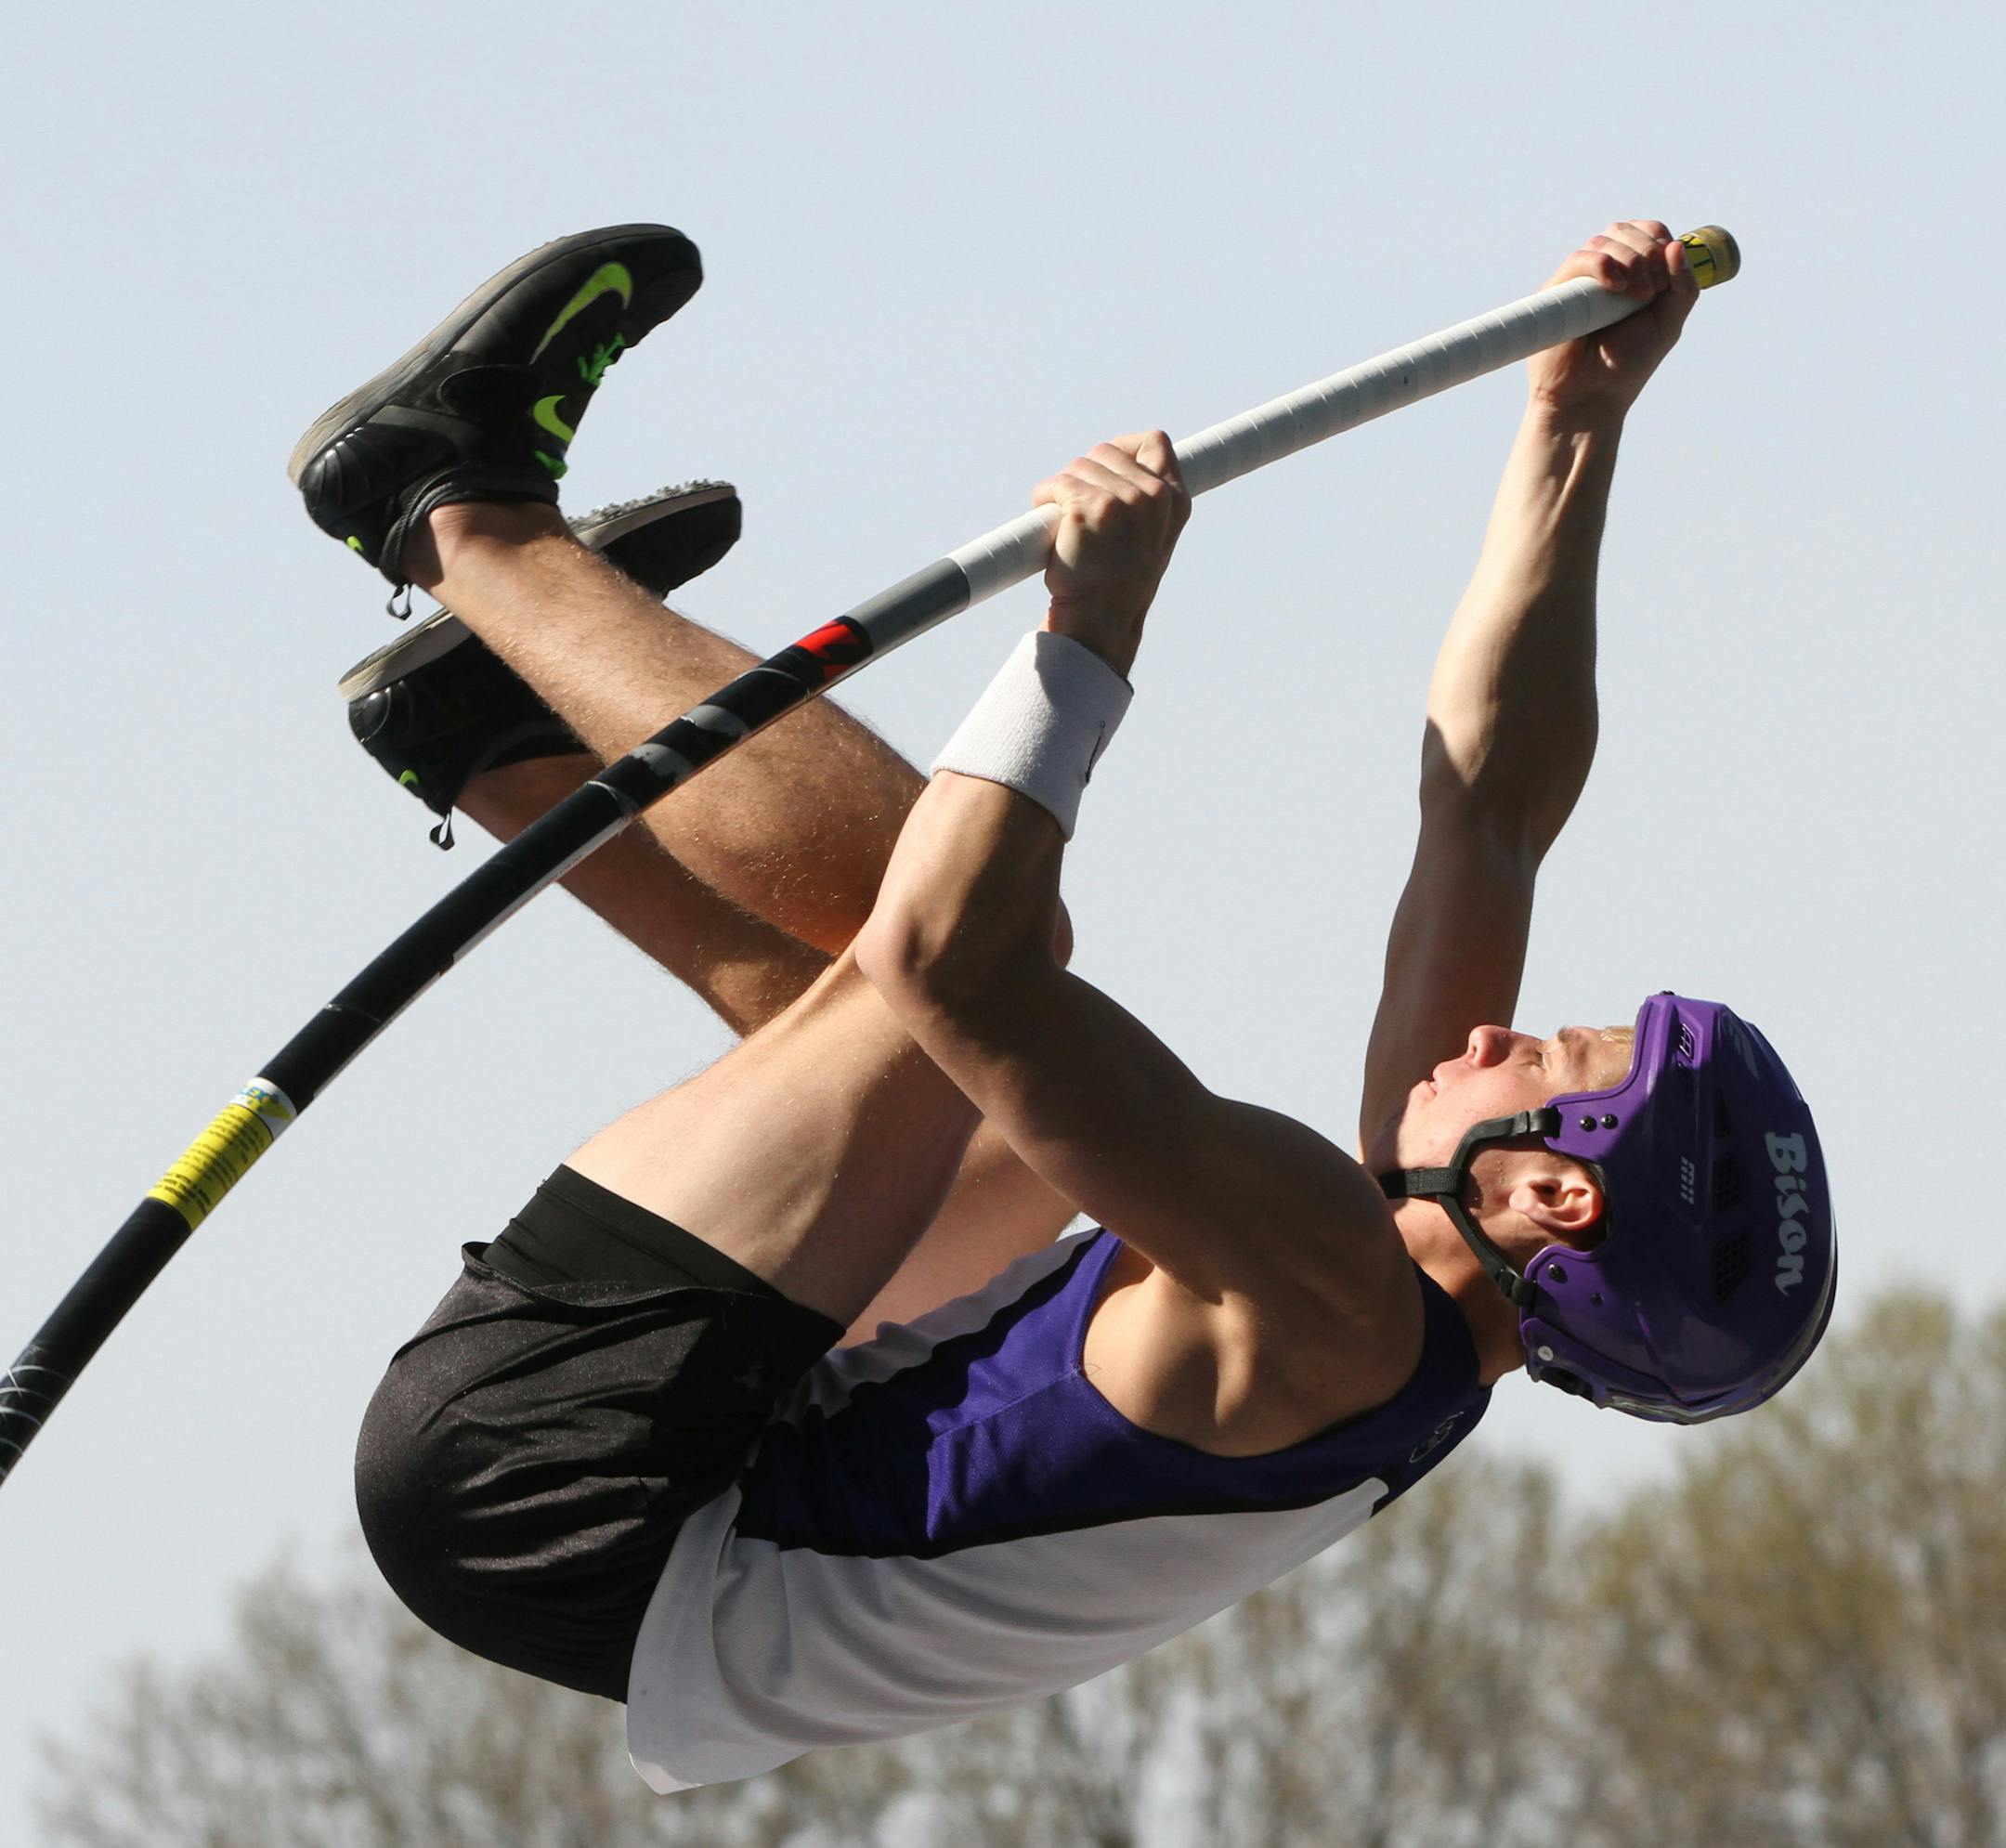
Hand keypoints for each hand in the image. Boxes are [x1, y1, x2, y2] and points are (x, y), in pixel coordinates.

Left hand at [1034, 431, 1190, 677]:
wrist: (1101, 620)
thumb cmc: (1120, 582)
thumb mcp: (1152, 538)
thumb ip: (1146, 501)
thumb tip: (1117, 462)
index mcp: (1174, 500)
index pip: (1155, 442)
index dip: (1125, 446)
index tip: (1106, 463)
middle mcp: (1151, 496)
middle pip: (1105, 452)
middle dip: (1084, 474)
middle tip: (1077, 508)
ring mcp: (1119, 500)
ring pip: (1076, 467)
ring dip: (1062, 488)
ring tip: (1064, 522)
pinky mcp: (1086, 507)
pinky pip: (1055, 485)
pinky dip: (1044, 498)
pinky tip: (1048, 520)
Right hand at [1528, 220, 1699, 420]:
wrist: (1591, 397)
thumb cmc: (1627, 366)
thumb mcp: (1668, 323)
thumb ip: (1682, 287)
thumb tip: (1676, 246)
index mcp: (1634, 273)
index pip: (1649, 232)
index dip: (1661, 242)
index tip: (1666, 278)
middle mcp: (1606, 271)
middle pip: (1627, 230)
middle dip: (1647, 252)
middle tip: (1651, 291)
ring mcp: (1580, 280)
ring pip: (1604, 240)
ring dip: (1630, 259)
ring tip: (1636, 297)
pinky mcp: (1557, 290)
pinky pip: (1580, 259)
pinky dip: (1602, 264)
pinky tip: (1615, 287)